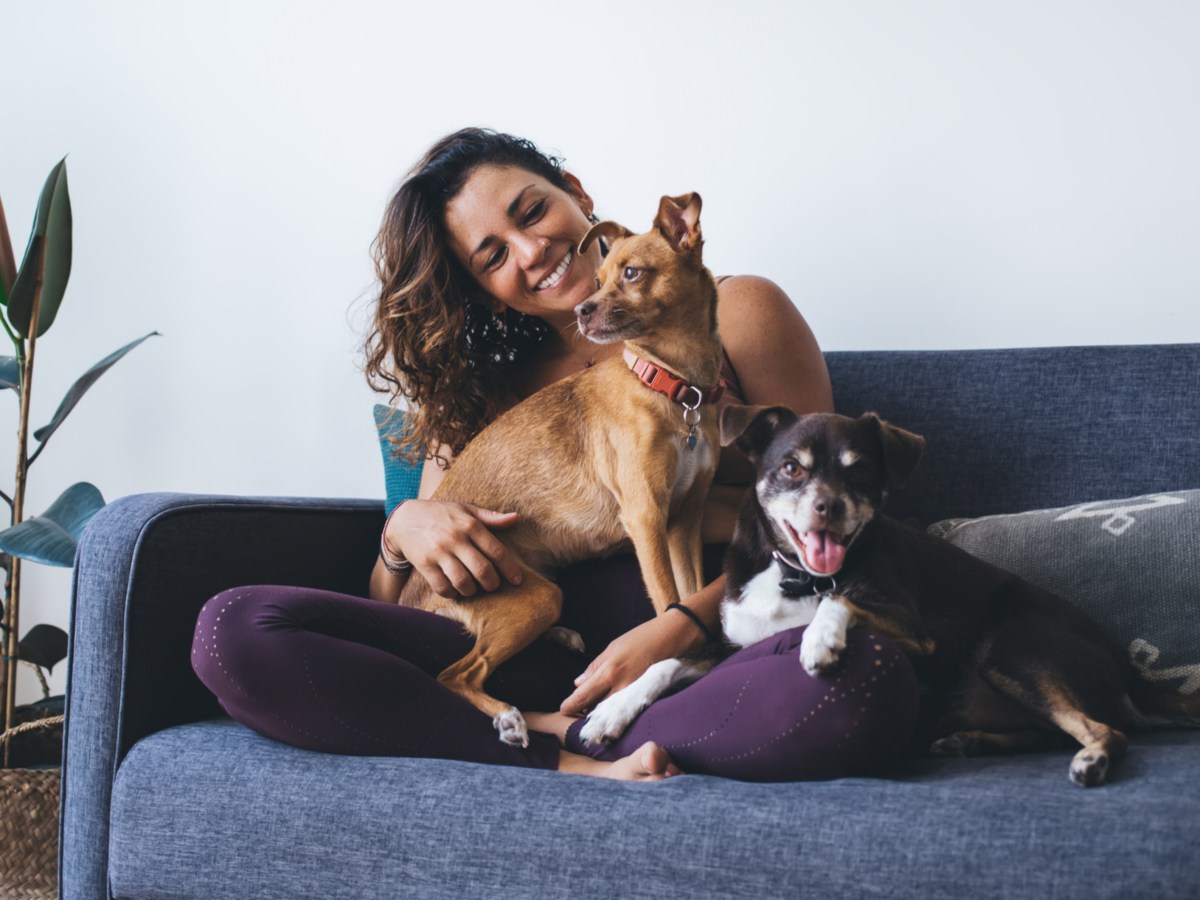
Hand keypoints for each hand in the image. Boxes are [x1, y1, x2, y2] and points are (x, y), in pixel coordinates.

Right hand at [386, 499, 523, 598]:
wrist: (404, 519)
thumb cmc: (441, 514)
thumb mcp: (466, 509)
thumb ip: (491, 517)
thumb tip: (516, 518)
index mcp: (470, 525)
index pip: (496, 551)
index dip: (510, 569)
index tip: (517, 580)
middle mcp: (455, 538)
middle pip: (482, 570)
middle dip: (492, 583)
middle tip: (493, 586)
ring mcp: (439, 552)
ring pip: (463, 582)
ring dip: (472, 591)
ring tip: (474, 588)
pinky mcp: (424, 564)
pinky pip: (442, 587)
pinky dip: (452, 593)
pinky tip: (455, 589)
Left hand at [559, 612, 693, 716]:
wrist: (673, 636)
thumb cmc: (642, 638)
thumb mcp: (613, 647)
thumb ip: (595, 667)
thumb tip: (579, 684)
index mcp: (610, 671)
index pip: (585, 694)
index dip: (572, 704)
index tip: (563, 709)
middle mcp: (622, 686)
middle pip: (597, 709)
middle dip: (586, 715)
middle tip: (577, 716)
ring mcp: (636, 694)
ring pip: (612, 713)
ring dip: (601, 716)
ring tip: (593, 718)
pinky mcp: (647, 697)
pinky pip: (628, 710)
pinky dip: (618, 714)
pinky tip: (614, 713)